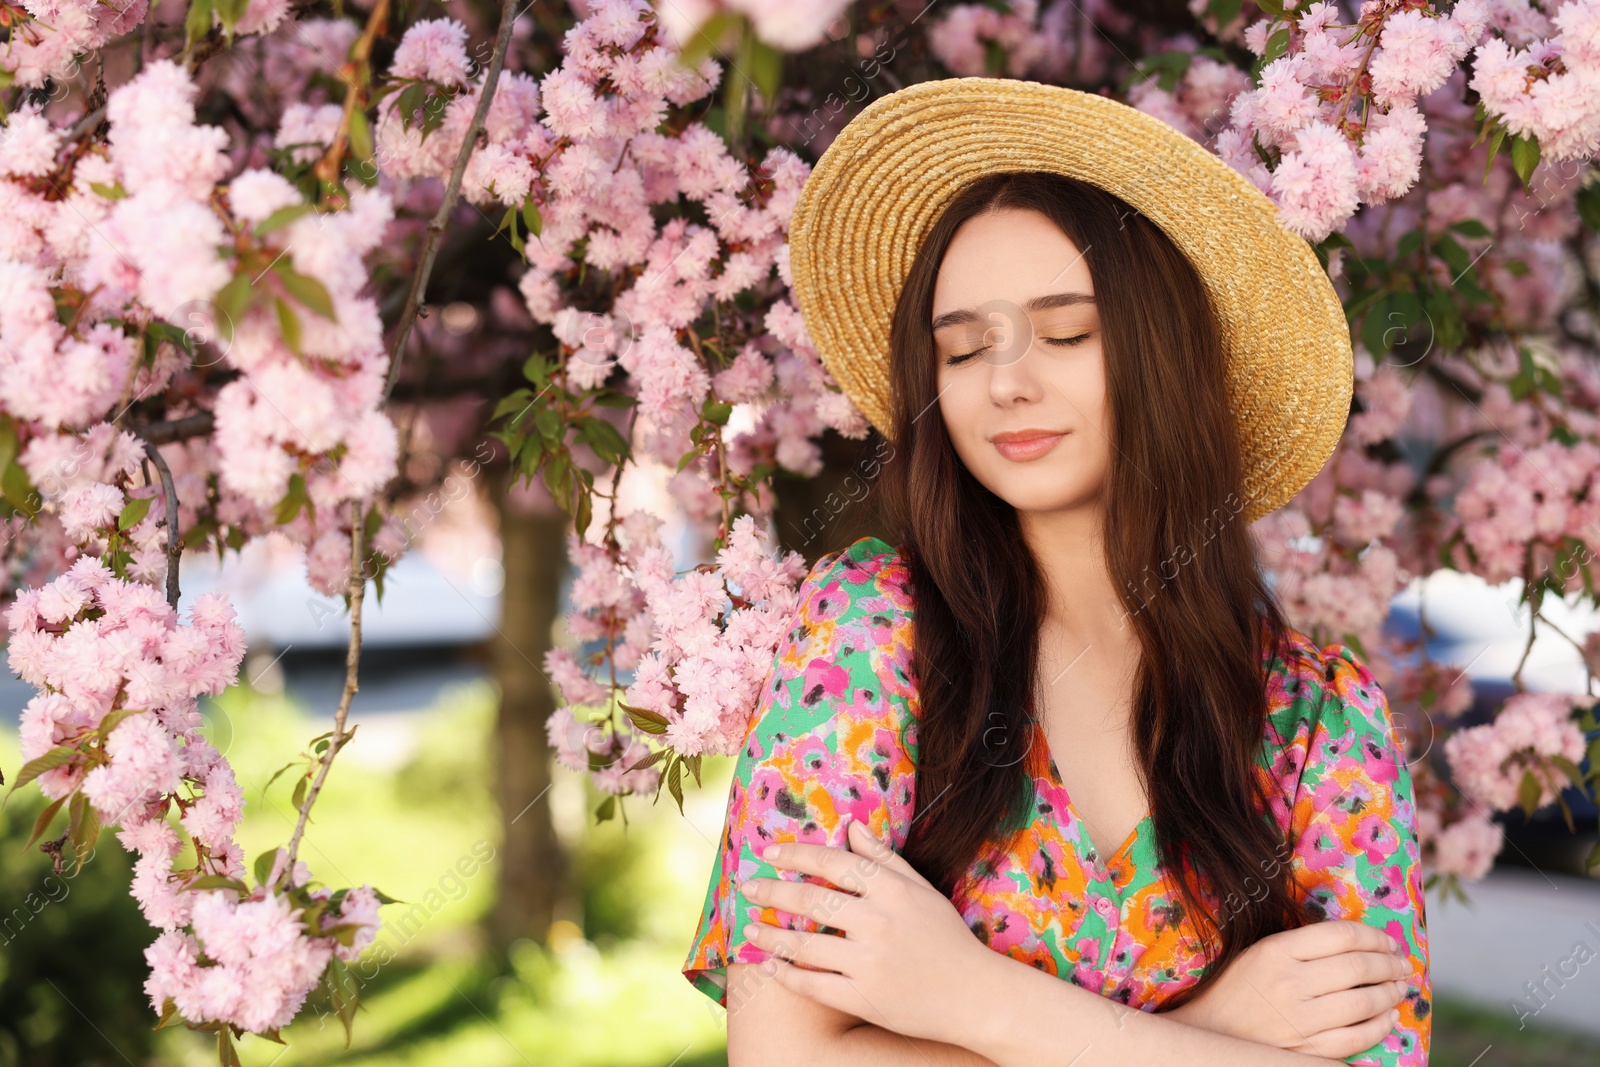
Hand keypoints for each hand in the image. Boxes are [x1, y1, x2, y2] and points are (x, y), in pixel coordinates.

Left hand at [736, 815, 991, 1047]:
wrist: (977, 997)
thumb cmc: (948, 939)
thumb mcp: (922, 890)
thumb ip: (885, 858)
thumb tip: (851, 825)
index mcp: (893, 890)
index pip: (833, 862)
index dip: (796, 854)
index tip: (768, 853)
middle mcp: (878, 922)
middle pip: (810, 900)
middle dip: (771, 891)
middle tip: (746, 887)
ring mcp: (870, 963)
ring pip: (804, 944)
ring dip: (769, 935)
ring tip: (748, 930)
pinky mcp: (864, 998)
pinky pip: (813, 985)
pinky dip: (786, 975)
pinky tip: (770, 967)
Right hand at [1165, 919, 1413, 1057]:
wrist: (1208, 1036)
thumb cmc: (1233, 990)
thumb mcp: (1258, 954)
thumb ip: (1300, 946)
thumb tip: (1356, 943)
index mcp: (1275, 951)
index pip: (1341, 935)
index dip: (1374, 936)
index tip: (1387, 941)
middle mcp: (1289, 983)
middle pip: (1358, 967)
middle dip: (1389, 964)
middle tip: (1403, 964)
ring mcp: (1299, 1020)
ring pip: (1363, 1002)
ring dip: (1390, 993)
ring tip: (1399, 988)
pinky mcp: (1307, 1050)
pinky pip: (1357, 1037)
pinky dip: (1380, 1026)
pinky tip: (1387, 1017)